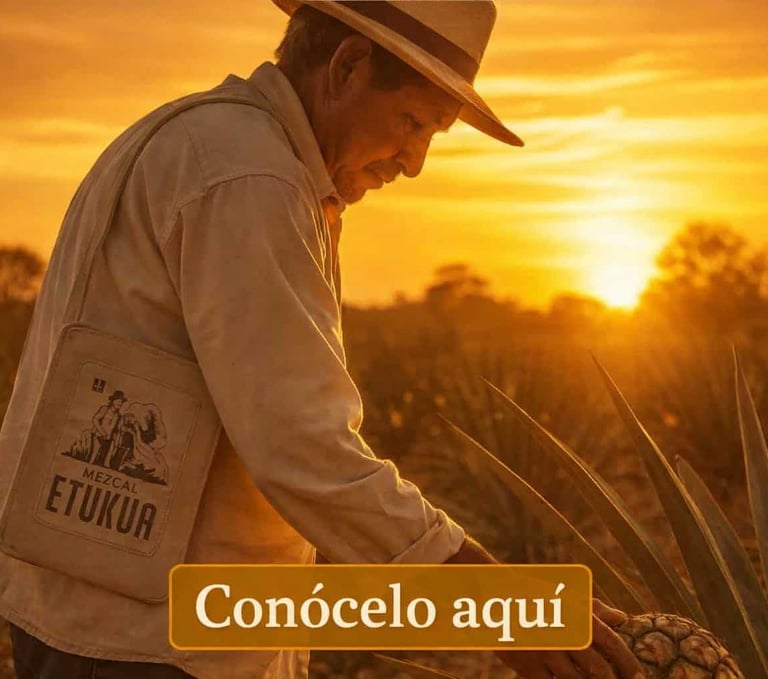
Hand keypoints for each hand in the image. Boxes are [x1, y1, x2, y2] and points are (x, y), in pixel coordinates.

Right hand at [494, 599, 643, 678]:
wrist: (495, 596)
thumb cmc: (535, 595)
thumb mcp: (566, 595)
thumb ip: (596, 609)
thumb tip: (623, 618)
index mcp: (577, 617)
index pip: (613, 645)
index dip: (630, 665)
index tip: (641, 678)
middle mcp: (566, 636)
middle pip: (600, 671)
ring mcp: (546, 653)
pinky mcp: (528, 666)